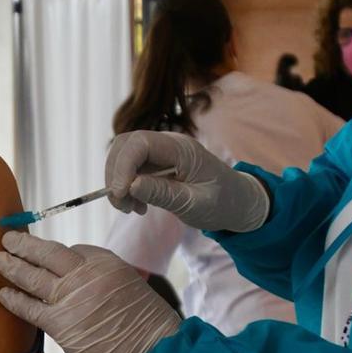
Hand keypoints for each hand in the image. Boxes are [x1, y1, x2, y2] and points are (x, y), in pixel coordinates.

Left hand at [0, 232, 180, 352]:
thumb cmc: (149, 327)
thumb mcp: (132, 287)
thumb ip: (105, 279)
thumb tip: (83, 283)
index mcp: (106, 262)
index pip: (75, 250)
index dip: (55, 253)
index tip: (43, 253)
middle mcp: (86, 274)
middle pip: (47, 254)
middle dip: (24, 246)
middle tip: (7, 239)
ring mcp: (71, 297)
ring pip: (33, 277)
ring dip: (12, 267)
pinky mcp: (61, 323)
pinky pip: (30, 307)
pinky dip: (14, 299)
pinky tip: (2, 293)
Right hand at [106, 130, 269, 232]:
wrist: (236, 203)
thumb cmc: (222, 203)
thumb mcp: (195, 204)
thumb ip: (163, 194)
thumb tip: (130, 186)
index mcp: (182, 149)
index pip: (140, 143)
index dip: (123, 166)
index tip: (121, 194)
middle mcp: (168, 145)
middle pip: (125, 145)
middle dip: (115, 174)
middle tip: (123, 205)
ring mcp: (160, 153)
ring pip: (123, 157)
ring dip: (118, 183)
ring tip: (131, 209)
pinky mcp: (155, 165)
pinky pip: (130, 170)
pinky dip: (126, 188)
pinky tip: (137, 206)